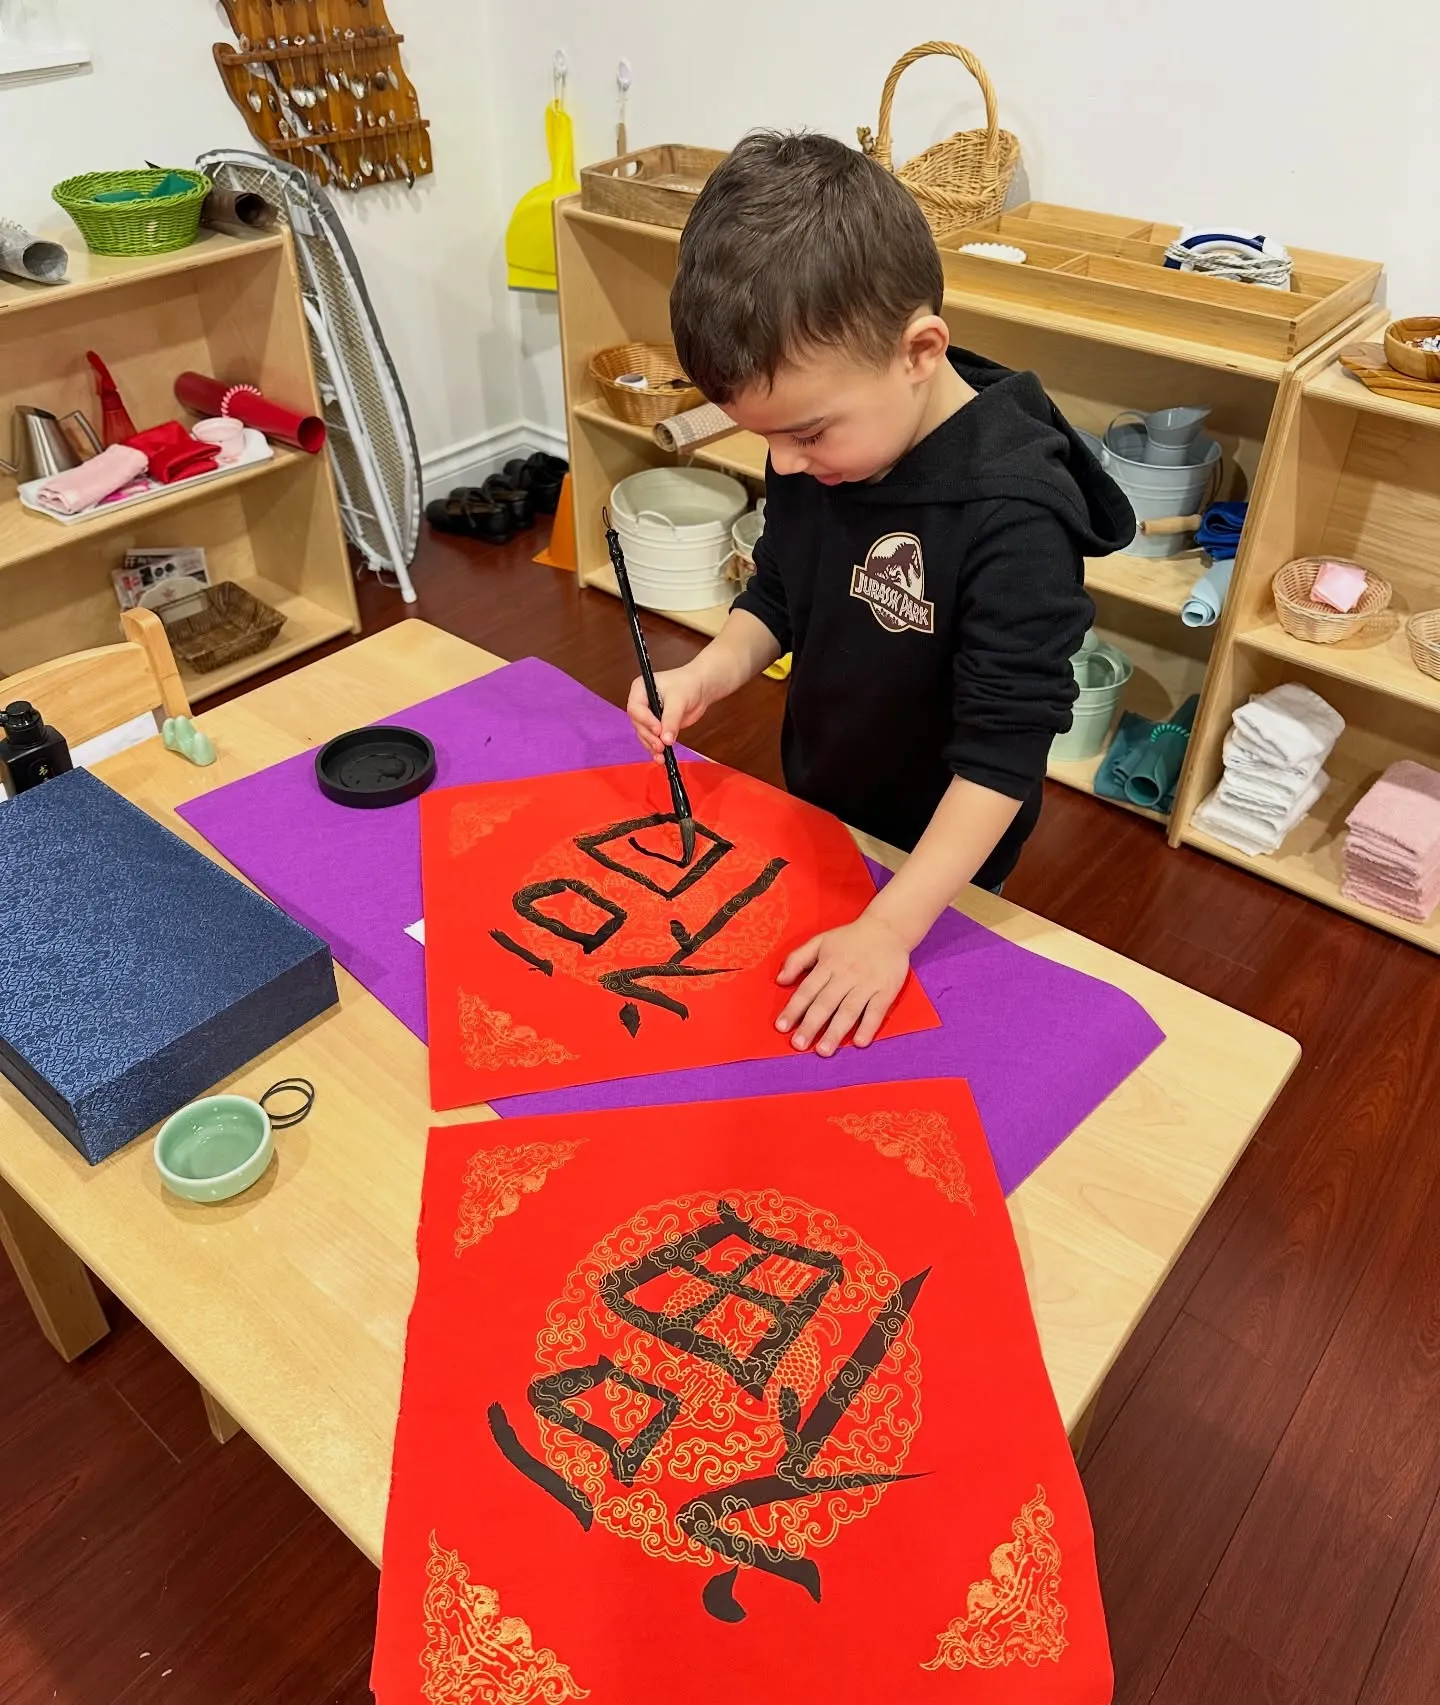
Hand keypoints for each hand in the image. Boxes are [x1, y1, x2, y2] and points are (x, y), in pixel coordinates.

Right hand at [627, 663, 710, 762]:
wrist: (700, 688)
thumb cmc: (688, 684)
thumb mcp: (679, 700)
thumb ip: (671, 719)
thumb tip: (666, 739)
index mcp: (640, 689)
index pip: (636, 708)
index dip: (646, 721)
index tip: (658, 730)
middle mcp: (641, 704)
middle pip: (638, 724)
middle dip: (649, 737)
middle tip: (661, 746)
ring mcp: (648, 716)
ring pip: (644, 735)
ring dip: (652, 746)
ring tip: (662, 756)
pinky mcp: (657, 727)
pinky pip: (652, 740)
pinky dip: (656, 750)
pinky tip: (661, 758)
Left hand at [775, 913, 910, 1055]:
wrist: (888, 928)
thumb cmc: (850, 938)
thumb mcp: (820, 941)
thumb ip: (797, 959)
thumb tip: (780, 980)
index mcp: (828, 965)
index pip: (807, 990)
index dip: (794, 1009)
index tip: (781, 1027)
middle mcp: (845, 976)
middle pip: (825, 1003)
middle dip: (811, 1025)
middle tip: (798, 1045)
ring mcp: (866, 984)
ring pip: (849, 1010)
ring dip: (836, 1031)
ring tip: (823, 1051)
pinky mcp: (886, 990)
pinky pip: (877, 1011)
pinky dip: (869, 1026)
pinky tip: (860, 1042)